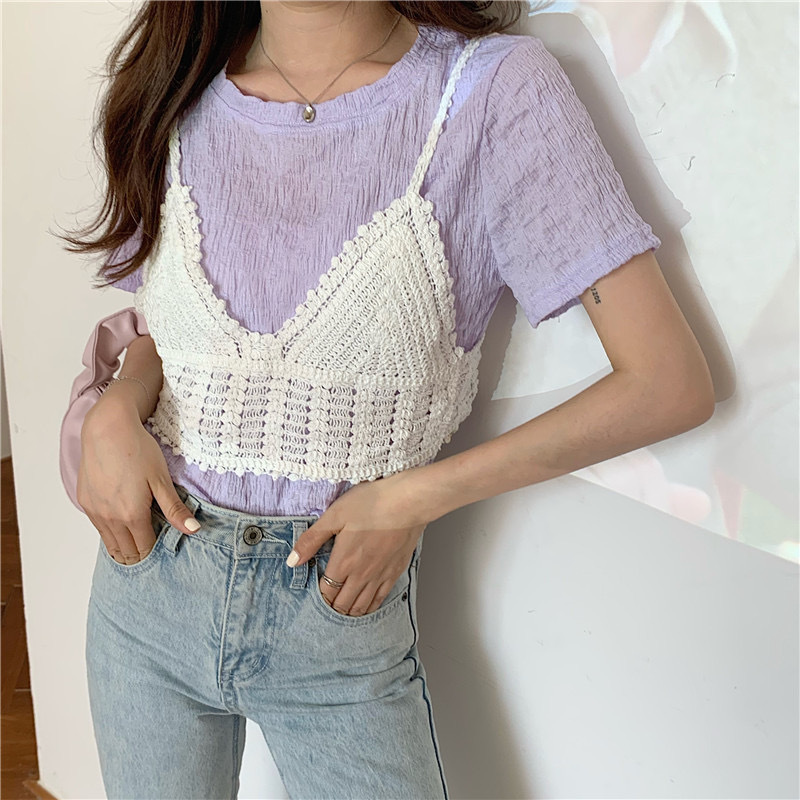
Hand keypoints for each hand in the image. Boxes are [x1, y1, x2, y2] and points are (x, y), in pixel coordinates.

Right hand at [78, 395, 200, 564]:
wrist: (107, 429)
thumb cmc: (137, 450)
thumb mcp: (161, 480)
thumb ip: (175, 509)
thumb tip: (194, 530)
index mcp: (131, 515)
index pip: (144, 549)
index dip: (156, 551)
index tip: (165, 547)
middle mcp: (109, 518)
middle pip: (126, 551)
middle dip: (140, 554)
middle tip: (154, 547)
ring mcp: (94, 511)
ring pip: (110, 543)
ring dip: (124, 546)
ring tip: (139, 542)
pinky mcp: (85, 501)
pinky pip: (99, 527)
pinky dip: (111, 532)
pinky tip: (122, 524)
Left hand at [287, 472, 427, 616]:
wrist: (408, 502)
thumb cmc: (372, 503)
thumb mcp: (334, 515)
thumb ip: (312, 540)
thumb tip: (292, 561)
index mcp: (343, 562)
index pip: (326, 591)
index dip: (318, 599)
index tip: (314, 599)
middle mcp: (361, 574)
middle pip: (343, 604)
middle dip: (332, 609)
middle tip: (326, 610)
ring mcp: (380, 575)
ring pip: (362, 605)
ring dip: (350, 612)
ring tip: (342, 614)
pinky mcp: (396, 571)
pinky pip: (381, 598)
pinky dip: (371, 607)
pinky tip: (367, 607)